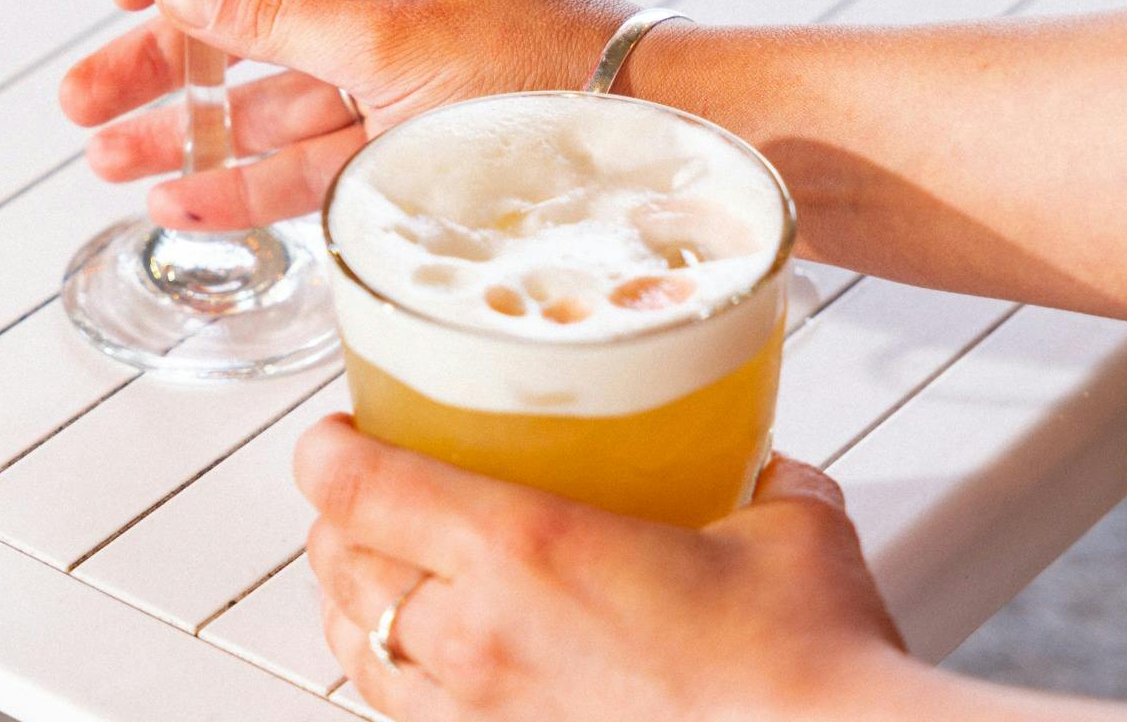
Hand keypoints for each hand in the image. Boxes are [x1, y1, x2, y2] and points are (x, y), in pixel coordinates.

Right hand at [58, 0, 632, 230]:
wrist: (661, 146)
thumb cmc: (558, 67)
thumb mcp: (400, 42)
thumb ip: (281, 20)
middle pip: (250, 14)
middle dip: (163, 58)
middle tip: (80, 98)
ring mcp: (399, 65)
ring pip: (273, 92)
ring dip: (192, 127)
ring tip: (106, 158)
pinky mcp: (409, 135)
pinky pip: (316, 152)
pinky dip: (253, 178)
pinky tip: (184, 196)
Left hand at [295, 415, 911, 721]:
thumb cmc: (800, 669)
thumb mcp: (790, 531)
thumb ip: (768, 484)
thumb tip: (772, 472)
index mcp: (527, 548)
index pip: (362, 486)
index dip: (326, 451)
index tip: (333, 433)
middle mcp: (481, 636)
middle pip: (340, 565)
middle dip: (335, 518)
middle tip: (365, 490)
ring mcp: (484, 717)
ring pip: (357, 650)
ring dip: (352, 600)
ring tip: (378, 571)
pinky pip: (405, 718)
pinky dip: (394, 677)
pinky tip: (433, 664)